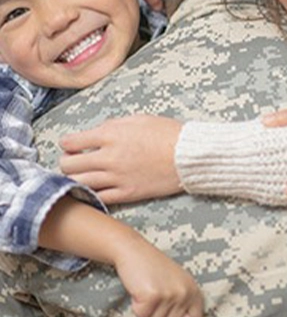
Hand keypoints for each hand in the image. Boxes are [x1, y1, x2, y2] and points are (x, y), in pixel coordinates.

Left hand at [59, 115, 182, 203]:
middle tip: (73, 161)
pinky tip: (94, 188)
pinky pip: (98, 198)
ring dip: (74, 180)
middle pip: (69, 165)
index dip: (67, 143)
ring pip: (79, 184)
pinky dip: (91, 194)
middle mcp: (109, 157)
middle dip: (66, 162)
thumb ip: (114, 125)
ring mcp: (117, 177)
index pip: (71, 142)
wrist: (189, 154)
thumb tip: (97, 133)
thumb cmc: (168, 133)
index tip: (70, 145)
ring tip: (81, 176)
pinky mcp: (127, 193)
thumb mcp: (139, 118)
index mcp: (111, 134)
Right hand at [112, 232, 203, 316]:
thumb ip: (182, 305)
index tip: (170, 314)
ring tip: (148, 292)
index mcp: (194, 290)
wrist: (135, 251)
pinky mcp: (153, 296)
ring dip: (147, 312)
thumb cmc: (153, 268)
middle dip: (159, 315)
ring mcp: (170, 294)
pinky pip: (142, 316)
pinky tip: (140, 291)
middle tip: (155, 297)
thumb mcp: (175, 285)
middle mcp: (185, 293)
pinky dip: (137, 307)